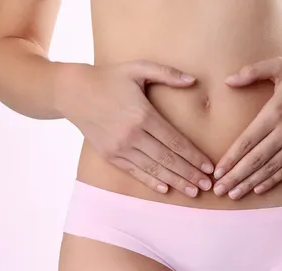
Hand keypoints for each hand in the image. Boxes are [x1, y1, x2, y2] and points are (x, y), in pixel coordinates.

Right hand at [58, 60, 213, 196]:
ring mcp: (119, 147)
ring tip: (193, 191)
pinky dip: (151, 181)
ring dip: (175, 181)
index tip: (209, 166)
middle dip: (190, 173)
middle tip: (207, 185)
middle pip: (168, 159)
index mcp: (143, 115)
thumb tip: (193, 80)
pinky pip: (134, 172)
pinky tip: (165, 189)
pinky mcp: (110, 155)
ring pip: (153, 169)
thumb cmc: (109, 78)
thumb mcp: (138, 68)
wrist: (72, 92)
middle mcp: (132, 135)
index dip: (194, 156)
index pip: (175, 141)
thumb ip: (167, 73)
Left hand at [212, 56, 281, 198]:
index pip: (247, 141)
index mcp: (275, 112)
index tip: (217, 171)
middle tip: (219, 190)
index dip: (231, 158)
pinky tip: (259, 188)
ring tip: (234, 194)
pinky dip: (273, 180)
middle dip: (235, 176)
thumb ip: (252, 72)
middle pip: (256, 160)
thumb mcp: (280, 66)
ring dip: (250, 182)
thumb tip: (228, 81)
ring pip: (270, 168)